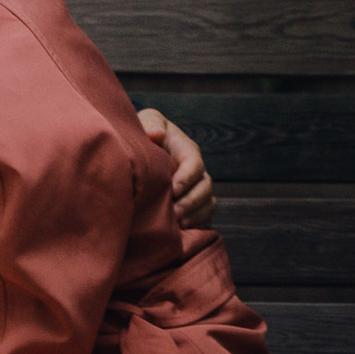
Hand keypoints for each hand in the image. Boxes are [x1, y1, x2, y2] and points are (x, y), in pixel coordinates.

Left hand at [142, 107, 213, 228]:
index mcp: (188, 151)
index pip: (195, 164)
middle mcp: (197, 171)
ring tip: (177, 224)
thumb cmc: (148, 132)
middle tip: (174, 213)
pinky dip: (198, 224)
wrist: (146, 149)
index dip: (187, 178)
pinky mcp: (195, 205)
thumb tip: (156, 134)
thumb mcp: (148, 121)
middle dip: (191, 201)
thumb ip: (152, 124)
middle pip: (205, 187)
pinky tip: (182, 232)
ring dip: (195, 215)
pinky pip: (205, 217)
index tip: (173, 189)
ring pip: (208, 203)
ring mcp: (198, 188)